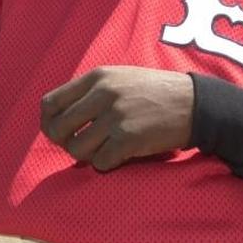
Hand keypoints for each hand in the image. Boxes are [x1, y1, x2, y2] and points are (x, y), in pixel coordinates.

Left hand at [40, 66, 193, 171]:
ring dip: (86, 155)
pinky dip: (106, 164)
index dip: (49, 122)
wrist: (194, 103)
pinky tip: (119, 156)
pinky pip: (99, 163)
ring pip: (76, 149)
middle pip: (58, 129)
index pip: (50, 102)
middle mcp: (103, 94)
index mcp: (98, 77)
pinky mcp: (129, 139)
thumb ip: (91, 91)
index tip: (58, 131)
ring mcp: (115, 117)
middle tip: (81, 145)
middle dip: (65, 142)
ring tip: (103, 149)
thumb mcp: (120, 77)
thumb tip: (57, 116)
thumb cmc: (155, 92)